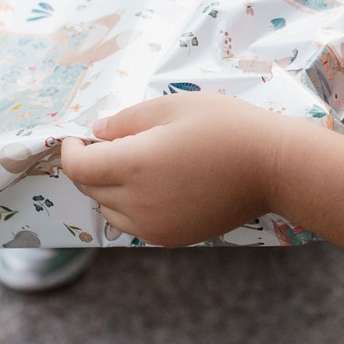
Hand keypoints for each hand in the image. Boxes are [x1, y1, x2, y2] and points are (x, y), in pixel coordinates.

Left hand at [63, 95, 295, 246]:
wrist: (272, 167)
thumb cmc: (226, 127)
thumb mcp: (173, 106)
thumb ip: (127, 120)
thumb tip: (97, 132)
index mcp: (134, 164)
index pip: (78, 167)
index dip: (70, 150)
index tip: (78, 137)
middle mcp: (138, 201)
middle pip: (91, 188)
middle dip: (92, 165)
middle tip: (112, 143)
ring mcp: (154, 225)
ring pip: (109, 209)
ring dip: (110, 188)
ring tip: (138, 164)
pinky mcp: (171, 237)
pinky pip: (134, 224)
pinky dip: (132, 206)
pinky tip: (157, 185)